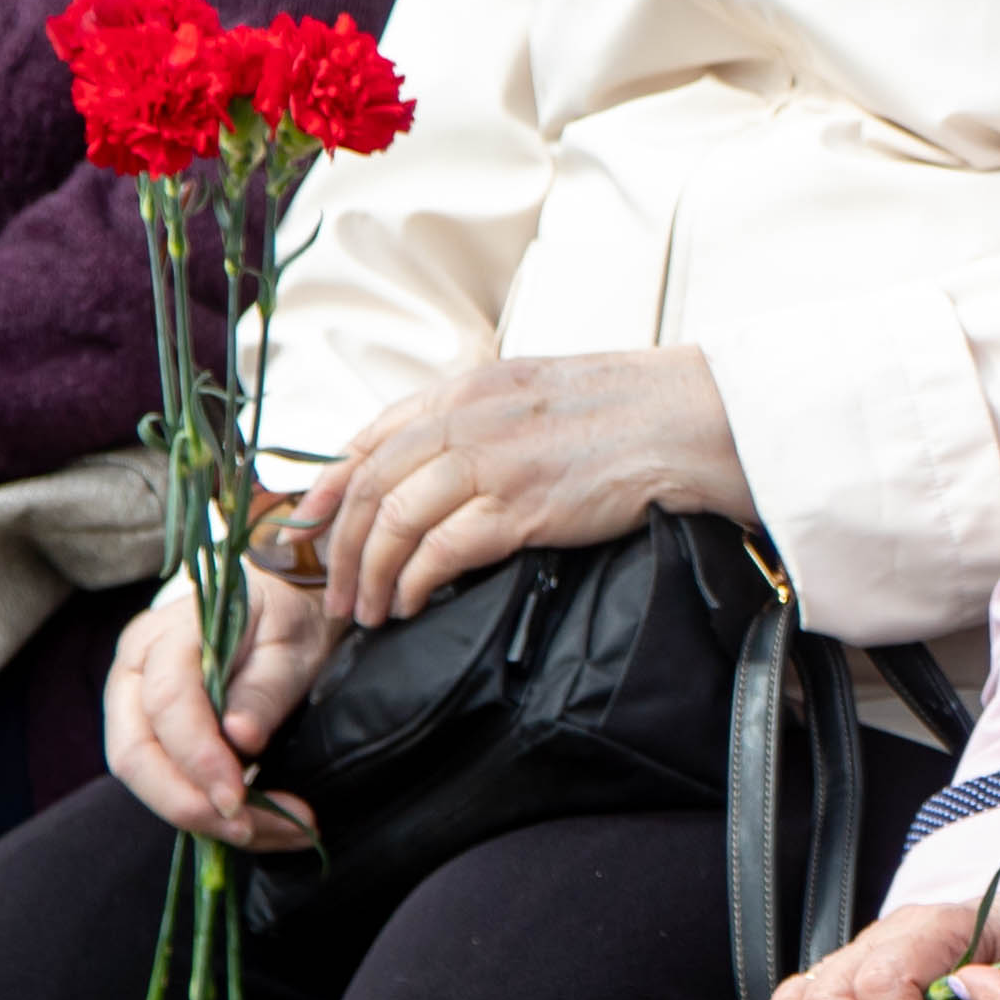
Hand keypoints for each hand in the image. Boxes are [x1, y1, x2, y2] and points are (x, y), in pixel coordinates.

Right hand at [103, 570, 337, 853]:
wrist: (278, 603)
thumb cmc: (286, 617)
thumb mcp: (292, 643)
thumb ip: (265, 688)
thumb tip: (240, 738)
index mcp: (166, 636)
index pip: (167, 704)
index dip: (198, 758)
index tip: (239, 799)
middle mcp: (134, 670)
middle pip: (135, 753)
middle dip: (190, 803)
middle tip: (251, 828)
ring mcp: (133, 703)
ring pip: (143, 777)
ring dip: (201, 818)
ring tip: (272, 832)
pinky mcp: (149, 734)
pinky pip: (163, 782)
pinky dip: (207, 813)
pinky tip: (258, 825)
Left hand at [292, 350, 756, 628]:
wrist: (689, 419)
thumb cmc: (628, 412)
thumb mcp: (538, 393)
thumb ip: (485, 419)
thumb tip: (444, 463)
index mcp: (469, 387)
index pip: (371, 437)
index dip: (330, 489)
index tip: (310, 529)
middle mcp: (469, 418)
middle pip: (371, 486)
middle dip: (338, 547)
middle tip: (333, 593)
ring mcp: (493, 461)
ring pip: (394, 521)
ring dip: (369, 574)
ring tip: (368, 612)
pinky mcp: (522, 506)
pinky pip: (442, 550)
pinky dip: (415, 581)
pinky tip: (411, 603)